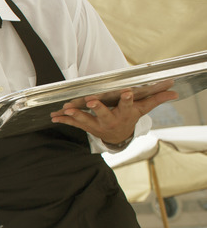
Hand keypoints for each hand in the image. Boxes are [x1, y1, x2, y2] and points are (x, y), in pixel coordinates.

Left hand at [51, 89, 177, 143]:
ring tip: (68, 109)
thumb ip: (156, 99)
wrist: (118, 137)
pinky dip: (64, 120)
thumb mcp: (143, 109)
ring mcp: (97, 125)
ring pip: (86, 120)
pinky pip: (74, 124)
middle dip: (98, 108)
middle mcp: (110, 120)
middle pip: (104, 114)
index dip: (128, 99)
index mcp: (125, 114)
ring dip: (76, 115)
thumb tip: (174, 90)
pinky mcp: (86, 127)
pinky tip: (54, 116)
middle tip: (91, 101)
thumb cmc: (130, 117)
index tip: (128, 92)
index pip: (128, 105)